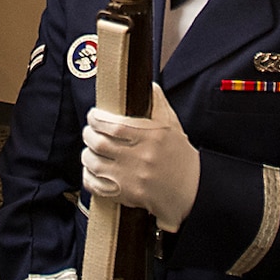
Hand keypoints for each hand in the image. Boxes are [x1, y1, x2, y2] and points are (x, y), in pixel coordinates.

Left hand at [81, 83, 200, 231]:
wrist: (192, 190)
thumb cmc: (178, 155)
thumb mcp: (172, 124)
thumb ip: (157, 103)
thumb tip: (147, 84)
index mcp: (151, 136)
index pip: (113, 125)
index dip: (95, 119)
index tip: (93, 116)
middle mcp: (140, 157)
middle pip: (99, 144)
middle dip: (89, 135)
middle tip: (90, 132)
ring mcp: (132, 178)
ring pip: (94, 164)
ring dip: (87, 155)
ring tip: (91, 150)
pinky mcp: (127, 195)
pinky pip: (96, 185)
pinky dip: (88, 176)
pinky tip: (93, 170)